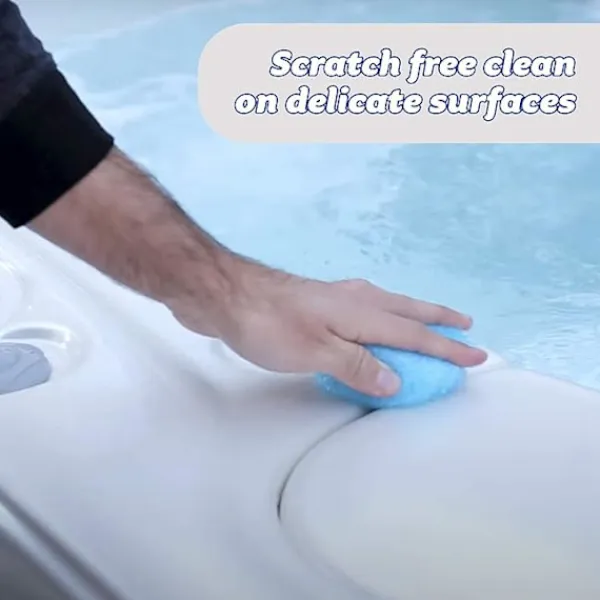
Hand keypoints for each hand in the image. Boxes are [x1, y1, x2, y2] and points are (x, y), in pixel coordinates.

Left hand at [171, 262, 486, 396]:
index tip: (475, 355)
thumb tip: (396, 380)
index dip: (445, 347)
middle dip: (438, 320)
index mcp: (361, 312)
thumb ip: (356, 365)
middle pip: (408, 310)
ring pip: (388, 305)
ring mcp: (336, 297)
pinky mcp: (318, 301)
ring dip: (415, 313)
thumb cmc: (267, 323)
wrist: (225, 293)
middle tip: (466, 324)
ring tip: (431, 319)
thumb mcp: (314, 352)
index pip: (413, 334)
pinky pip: (367, 308)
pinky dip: (386, 315)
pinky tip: (375, 320)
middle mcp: (355, 299)